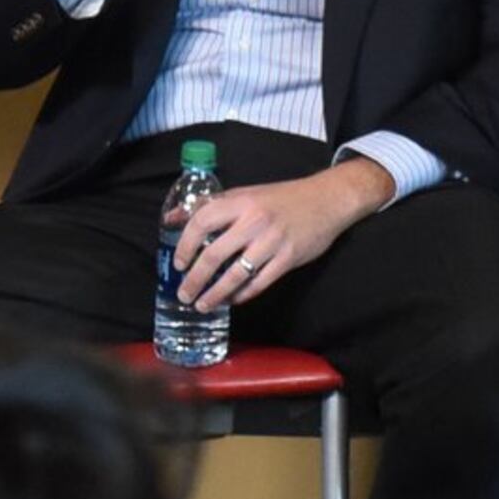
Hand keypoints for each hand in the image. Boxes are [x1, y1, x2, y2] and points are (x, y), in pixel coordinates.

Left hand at [169, 157, 396, 309]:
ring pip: (235, 275)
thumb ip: (211, 206)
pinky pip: (259, 283)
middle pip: (214, 255)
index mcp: (241, 202)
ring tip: (202, 304)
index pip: (202, 222)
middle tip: (184, 293)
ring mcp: (272, 242)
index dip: (185, 244)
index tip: (180, 263)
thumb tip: (172, 218)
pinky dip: (242, 294)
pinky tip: (232, 299)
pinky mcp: (288, 259)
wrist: (326, 200)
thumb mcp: (245, 193)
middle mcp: (255, 221)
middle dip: (195, 279)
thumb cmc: (282, 198)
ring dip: (215, 294)